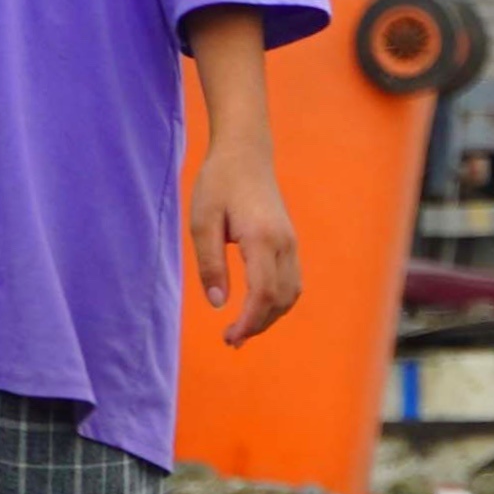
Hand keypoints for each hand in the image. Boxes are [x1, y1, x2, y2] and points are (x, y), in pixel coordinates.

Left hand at [189, 140, 304, 346]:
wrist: (246, 153)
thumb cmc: (219, 183)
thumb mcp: (202, 221)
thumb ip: (210, 264)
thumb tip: (218, 303)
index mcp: (261, 238)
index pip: (262, 293)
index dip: (248, 322)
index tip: (228, 338)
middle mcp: (284, 244)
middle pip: (280, 299)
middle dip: (258, 325)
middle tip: (230, 340)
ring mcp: (291, 243)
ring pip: (291, 293)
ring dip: (270, 316)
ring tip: (243, 329)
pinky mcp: (290, 242)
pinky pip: (292, 282)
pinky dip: (277, 302)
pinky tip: (257, 308)